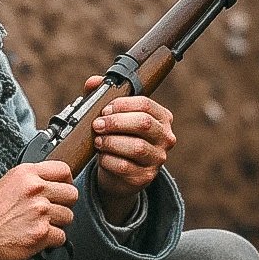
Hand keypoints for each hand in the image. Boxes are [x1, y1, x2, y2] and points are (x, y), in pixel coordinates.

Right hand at [0, 161, 77, 259]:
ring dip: (57, 224)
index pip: (63, 170)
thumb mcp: (4, 184)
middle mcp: (35, 190)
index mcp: (26, 174)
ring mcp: (40, 211)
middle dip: (64, 205)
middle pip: (71, 194)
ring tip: (39, 226)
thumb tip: (49, 184)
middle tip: (52, 212)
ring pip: (68, 217)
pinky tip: (36, 238)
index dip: (66, 182)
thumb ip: (29, 181)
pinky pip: (61, 237)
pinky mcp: (41, 233)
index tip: (62, 189)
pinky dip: (51, 242)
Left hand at [83, 75, 175, 224]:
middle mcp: (165, 137)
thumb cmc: (118, 139)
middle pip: (143, 123)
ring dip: (111, 142)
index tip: (105, 109)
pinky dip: (108, 160)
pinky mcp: (145, 177)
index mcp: (162, 118)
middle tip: (97, 125)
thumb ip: (102, 96)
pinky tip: (101, 157)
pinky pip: (125, 166)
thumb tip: (93, 82)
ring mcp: (158, 159)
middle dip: (115, 122)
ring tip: (97, 141)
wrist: (119, 175)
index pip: (146, 104)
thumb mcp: (113, 117)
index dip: (122, 105)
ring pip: (136, 146)